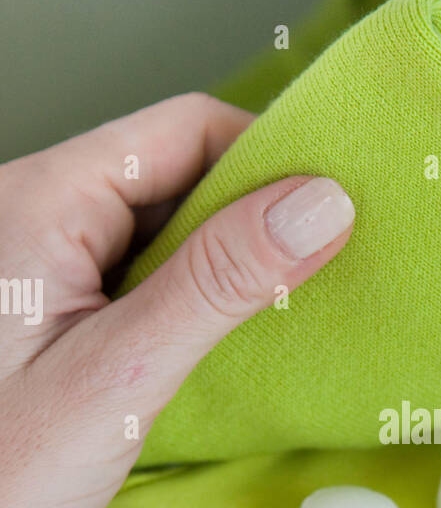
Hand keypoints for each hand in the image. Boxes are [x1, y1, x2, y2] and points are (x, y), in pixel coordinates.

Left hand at [0, 94, 354, 507]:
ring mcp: (40, 259)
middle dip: (253, 215)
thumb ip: (219, 283)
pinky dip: (192, 296)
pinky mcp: (51, 305)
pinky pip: (140, 271)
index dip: (269, 158)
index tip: (339, 211)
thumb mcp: (121, 378)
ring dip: (226, 261)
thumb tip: (320, 203)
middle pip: (175, 169)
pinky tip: (226, 336)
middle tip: (321, 269)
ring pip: (162, 222)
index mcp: (39, 201)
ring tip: (279, 309)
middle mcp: (33, 211)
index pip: (182, 130)